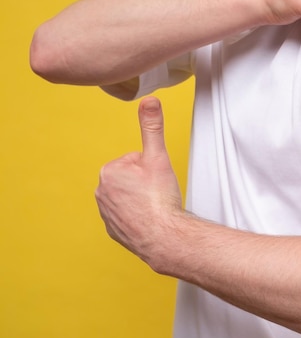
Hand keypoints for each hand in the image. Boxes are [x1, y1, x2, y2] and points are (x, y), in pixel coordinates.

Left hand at [95, 97, 181, 265]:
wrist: (163, 237)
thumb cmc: (159, 199)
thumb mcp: (158, 157)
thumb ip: (152, 127)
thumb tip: (150, 101)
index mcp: (109, 171)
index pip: (135, 160)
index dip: (151, 168)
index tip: (157, 180)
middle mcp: (101, 192)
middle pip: (131, 179)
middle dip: (145, 184)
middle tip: (157, 193)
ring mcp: (106, 213)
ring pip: (130, 198)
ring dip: (142, 200)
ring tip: (155, 207)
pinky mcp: (113, 230)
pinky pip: (128, 217)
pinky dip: (139, 217)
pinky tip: (150, 220)